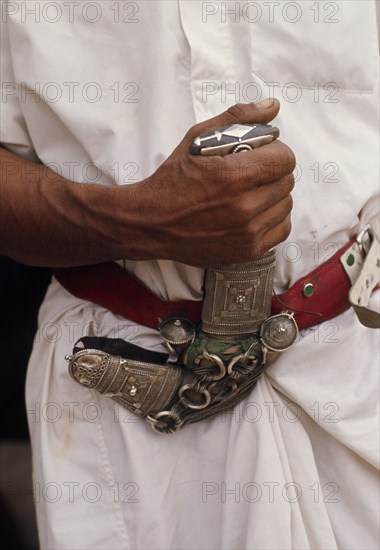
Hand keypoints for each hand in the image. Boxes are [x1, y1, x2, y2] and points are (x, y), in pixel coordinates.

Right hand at [129, 99, 295, 266]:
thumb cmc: (173, 180)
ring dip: (273, 196)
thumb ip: (237, 119)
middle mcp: (244, 207)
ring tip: (250, 194)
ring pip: (285, 205)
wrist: (152, 223)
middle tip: (251, 175)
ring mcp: (247, 232)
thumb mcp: (197, 140)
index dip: (275, 153)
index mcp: (233, 176)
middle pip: (287, 181)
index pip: (285, 159)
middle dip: (272, 173)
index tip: (261, 156)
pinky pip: (281, 229)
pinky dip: (272, 219)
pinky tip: (254, 214)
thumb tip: (273, 106)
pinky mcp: (247, 251)